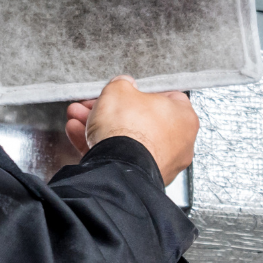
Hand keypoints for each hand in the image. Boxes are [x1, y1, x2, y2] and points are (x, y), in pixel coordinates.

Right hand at [66, 75, 197, 185]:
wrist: (118, 169)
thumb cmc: (129, 130)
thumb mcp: (119, 90)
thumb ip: (122, 84)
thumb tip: (122, 84)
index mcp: (183, 117)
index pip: (165, 97)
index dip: (140, 91)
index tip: (123, 91)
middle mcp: (178, 143)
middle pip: (141, 119)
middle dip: (112, 111)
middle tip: (96, 104)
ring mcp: (161, 163)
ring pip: (128, 139)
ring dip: (102, 127)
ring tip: (79, 118)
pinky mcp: (142, 178)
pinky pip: (121, 158)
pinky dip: (102, 147)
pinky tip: (80, 136)